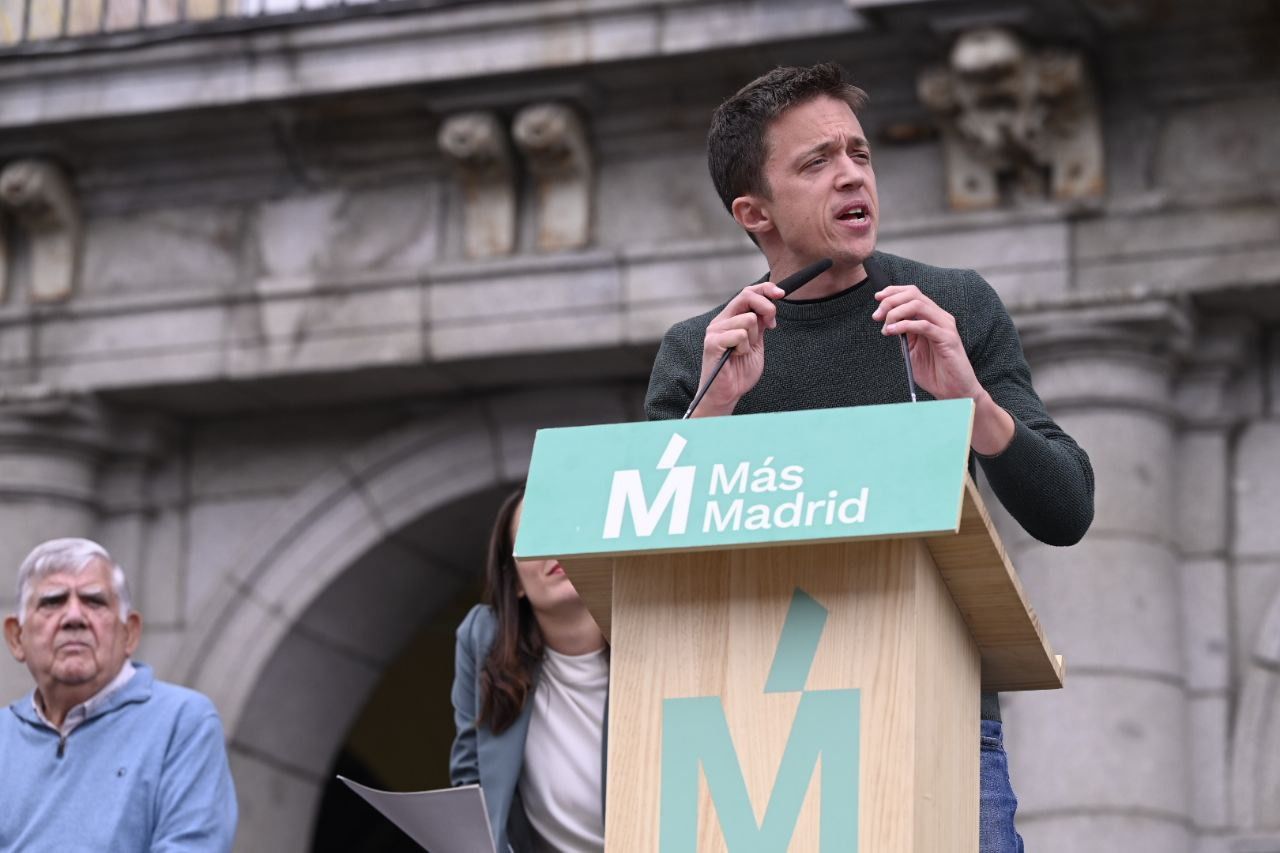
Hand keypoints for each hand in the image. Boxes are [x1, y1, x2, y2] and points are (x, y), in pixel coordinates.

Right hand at [690, 280, 785, 416]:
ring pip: (748, 319)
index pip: (747, 293)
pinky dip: (744, 348)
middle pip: (747, 296)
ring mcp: (715, 331)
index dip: (765, 289)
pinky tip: (737, 356)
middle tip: (771, 326)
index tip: (781, 294)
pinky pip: (740, 334)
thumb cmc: (739, 372)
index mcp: (729, 318)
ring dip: (753, 338)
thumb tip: (770, 306)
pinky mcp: (713, 342)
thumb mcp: (756, 343)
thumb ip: (760, 325)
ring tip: (743, 352)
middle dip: (766, 308)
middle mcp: (720, 321)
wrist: (727, 394)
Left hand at [873, 285, 1013, 453]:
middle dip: (891, 301)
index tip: (877, 298)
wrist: (953, 391)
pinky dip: (905, 325)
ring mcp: (945, 326)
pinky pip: (924, 325)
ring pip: (918, 305)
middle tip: (877, 316)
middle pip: (914, 294)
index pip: (913, 293)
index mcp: (932, 317)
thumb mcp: (913, 350)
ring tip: (885, 326)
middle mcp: (940, 317)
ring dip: (896, 312)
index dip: (893, 291)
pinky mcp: (948, 339)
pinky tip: (892, 331)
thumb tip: (887, 322)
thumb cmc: (935, 372)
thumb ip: (904, 335)